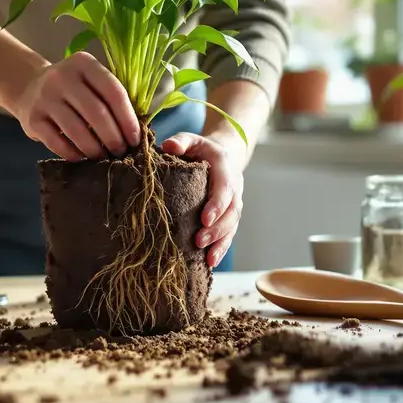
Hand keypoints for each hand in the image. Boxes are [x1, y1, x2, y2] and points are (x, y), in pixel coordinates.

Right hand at [9, 52, 141, 161]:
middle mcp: (62, 77)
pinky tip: (83, 158)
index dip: (127, 118)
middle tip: (120, 152)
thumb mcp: (90, 81)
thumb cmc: (72, 89)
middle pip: (96, 112)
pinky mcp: (32, 119)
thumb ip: (110, 97)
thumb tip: (134, 132)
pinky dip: (73, 154)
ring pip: (77, 130)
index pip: (113, 91)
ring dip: (95, 149)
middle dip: (113, 137)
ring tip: (104, 158)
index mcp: (84, 64)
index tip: (135, 139)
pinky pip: (57, 143)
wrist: (29, 87)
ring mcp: (44, 97)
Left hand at [161, 132, 243, 268]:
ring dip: (221, 243)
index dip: (217, 205)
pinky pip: (229, 234)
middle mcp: (234, 188)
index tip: (204, 219)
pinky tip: (210, 263)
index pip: (225, 188)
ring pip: (232, 226)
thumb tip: (168, 146)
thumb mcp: (192, 139)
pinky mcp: (229, 216)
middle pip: (231, 212)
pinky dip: (221, 249)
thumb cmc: (201, 148)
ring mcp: (234, 204)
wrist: (222, 154)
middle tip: (199, 241)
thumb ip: (181, 140)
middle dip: (218, 229)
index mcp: (225, 168)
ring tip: (208, 259)